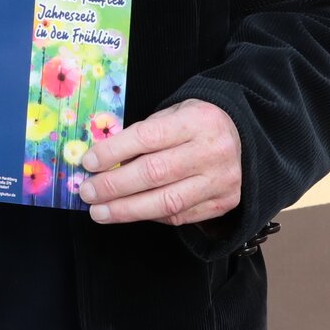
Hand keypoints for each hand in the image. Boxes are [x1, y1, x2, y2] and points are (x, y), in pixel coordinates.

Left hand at [78, 98, 241, 225]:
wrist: (242, 136)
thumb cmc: (194, 124)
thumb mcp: (171, 114)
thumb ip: (142, 135)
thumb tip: (101, 161)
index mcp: (196, 121)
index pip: (147, 137)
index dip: (114, 151)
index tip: (88, 162)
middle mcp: (212, 151)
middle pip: (155, 173)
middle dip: (114, 186)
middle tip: (88, 192)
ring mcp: (220, 181)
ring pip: (166, 202)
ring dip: (127, 210)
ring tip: (100, 212)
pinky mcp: (223, 203)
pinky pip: (179, 216)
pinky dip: (150, 215)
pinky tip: (130, 212)